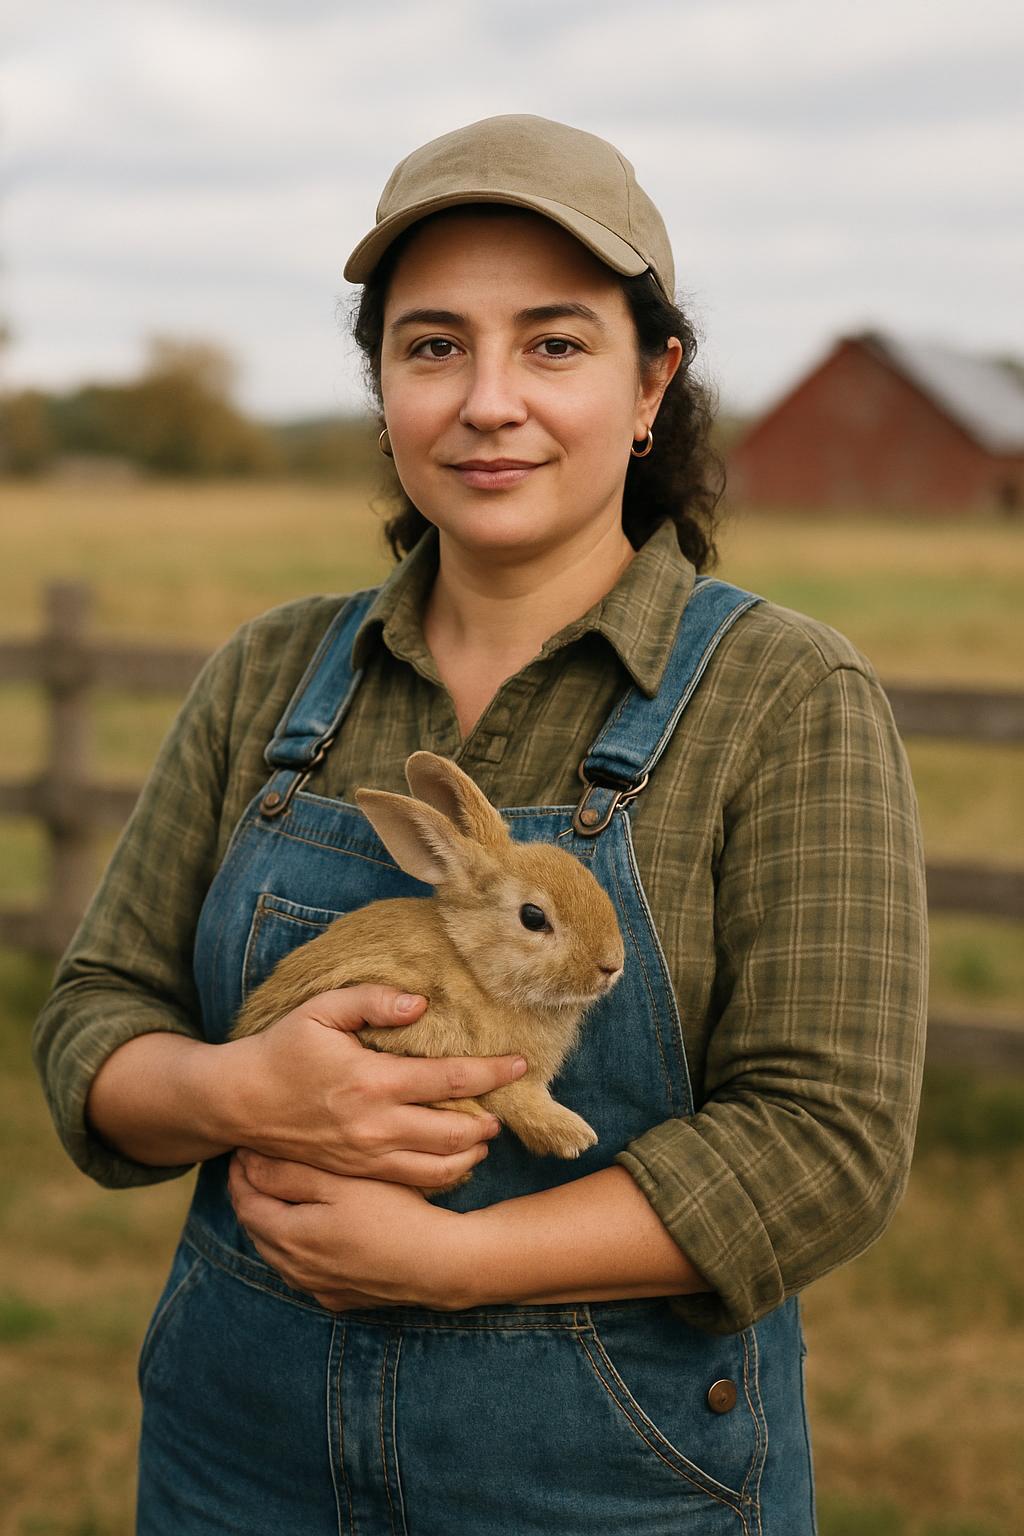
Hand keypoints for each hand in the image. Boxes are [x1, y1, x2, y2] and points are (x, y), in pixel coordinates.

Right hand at [220, 985, 526, 1188]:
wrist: (239, 1102)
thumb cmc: (282, 1049)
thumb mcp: (321, 1010)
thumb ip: (372, 1000)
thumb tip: (421, 1002)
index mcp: (372, 1080)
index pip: (449, 1078)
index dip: (492, 1072)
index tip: (521, 1063)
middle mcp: (376, 1124)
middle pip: (455, 1131)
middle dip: (490, 1119)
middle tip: (508, 1106)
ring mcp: (368, 1154)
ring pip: (439, 1165)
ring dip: (472, 1151)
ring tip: (487, 1134)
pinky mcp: (359, 1172)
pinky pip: (414, 1181)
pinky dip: (443, 1173)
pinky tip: (453, 1158)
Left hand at [227, 1148, 472, 1310]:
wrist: (440, 1263)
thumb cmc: (393, 1213)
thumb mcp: (339, 1182)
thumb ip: (289, 1173)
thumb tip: (247, 1162)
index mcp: (290, 1239)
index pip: (246, 1205)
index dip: (240, 1176)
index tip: (242, 1151)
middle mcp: (296, 1271)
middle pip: (259, 1231)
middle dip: (253, 1198)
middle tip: (254, 1167)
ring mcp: (319, 1288)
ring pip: (281, 1254)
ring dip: (274, 1223)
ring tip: (279, 1194)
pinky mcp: (342, 1298)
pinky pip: (306, 1271)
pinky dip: (299, 1247)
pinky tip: (314, 1231)